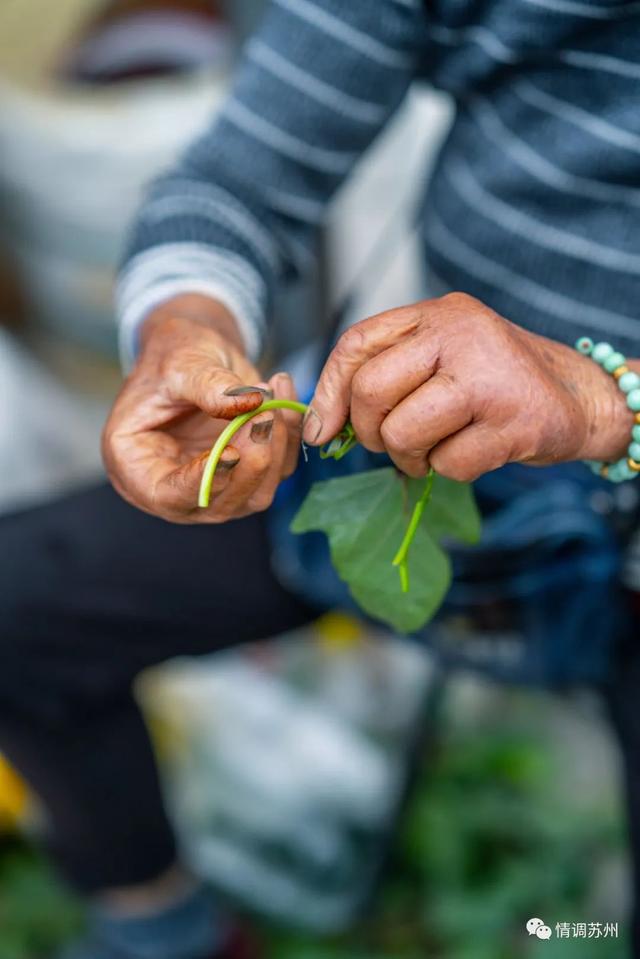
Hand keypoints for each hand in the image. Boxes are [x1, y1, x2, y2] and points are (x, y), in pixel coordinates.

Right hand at [103, 297, 301, 522]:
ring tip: (272, 396)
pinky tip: (283, 396)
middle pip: (219, 503)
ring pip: (255, 494)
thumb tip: (249, 403)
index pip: (168, 496)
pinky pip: (277, 471)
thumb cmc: (171, 357)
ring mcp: (213, 487)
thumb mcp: (180, 362)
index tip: (232, 452)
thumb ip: (209, 384)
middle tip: (263, 413)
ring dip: (273, 450)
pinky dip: (287, 437)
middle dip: (249, 462)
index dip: (202, 481)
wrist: (195, 353)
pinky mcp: (246, 477)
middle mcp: (174, 488)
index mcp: (136, 466)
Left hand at [305, 293, 634, 480]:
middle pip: (371, 390)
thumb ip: (387, 373)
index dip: (329, 392)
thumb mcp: (441, 356)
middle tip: (391, 443)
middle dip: (369, 431)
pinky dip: (450, 470)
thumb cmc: (493, 382)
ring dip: (408, 458)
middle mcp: (462, 334)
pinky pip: (447, 464)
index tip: (322, 429)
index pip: (356, 344)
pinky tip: (473, 452)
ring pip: (403, 432)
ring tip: (431, 452)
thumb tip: (320, 424)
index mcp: (437, 314)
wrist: (578, 396)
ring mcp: (490, 376)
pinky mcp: (515, 422)